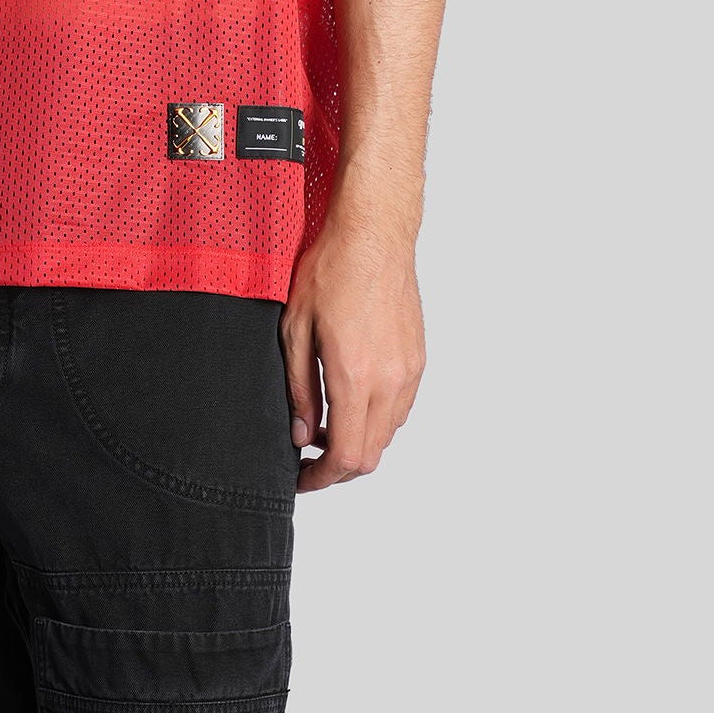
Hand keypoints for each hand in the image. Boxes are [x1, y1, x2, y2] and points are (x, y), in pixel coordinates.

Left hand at [281, 222, 425, 492]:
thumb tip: (302, 433)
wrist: (374, 234)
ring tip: (326, 424)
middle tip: (309, 458)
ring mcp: (408, 371)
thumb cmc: (331, 268)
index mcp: (354, 376)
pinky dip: (376, 418)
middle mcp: (389, 381)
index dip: (321, 478)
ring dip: (359, 441)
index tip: (302, 478)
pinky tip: (352, 397)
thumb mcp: (296, 328)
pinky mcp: (418, 359)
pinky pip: (400, 408)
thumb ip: (299, 388)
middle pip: (370, 455)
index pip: (345, 455)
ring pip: (387, 434)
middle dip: (338, 467)